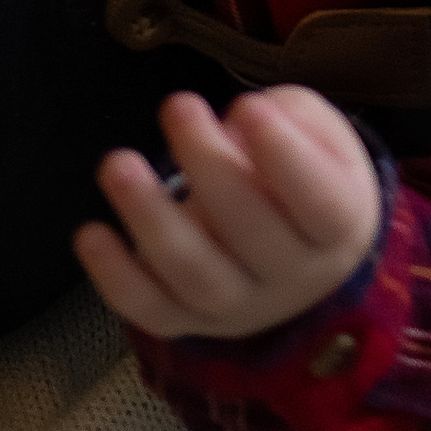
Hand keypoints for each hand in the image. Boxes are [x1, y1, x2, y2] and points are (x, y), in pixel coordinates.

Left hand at [75, 84, 379, 342]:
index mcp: (340, 225)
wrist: (305, 256)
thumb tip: (234, 124)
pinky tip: (89, 233)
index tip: (247, 105)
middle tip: (177, 105)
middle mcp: (294, 277)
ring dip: (151, 220)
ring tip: (117, 163)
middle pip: (251, 232)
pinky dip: (116, 278)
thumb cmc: (309, 174)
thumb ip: (286, 120)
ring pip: (196, 277)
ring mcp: (240, 308)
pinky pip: (151, 312)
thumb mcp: (318, 132)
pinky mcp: (191, 325)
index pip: (317, 200)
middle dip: (209, 165)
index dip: (284, 156)